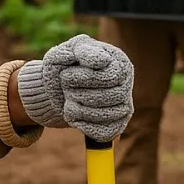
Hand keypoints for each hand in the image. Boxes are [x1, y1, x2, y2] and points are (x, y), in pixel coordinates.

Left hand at [15, 33, 133, 143]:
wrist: (57, 88)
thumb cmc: (63, 66)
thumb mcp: (65, 52)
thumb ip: (80, 51)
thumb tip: (103, 61)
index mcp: (118, 61)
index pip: (109, 76)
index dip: (84, 78)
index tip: (66, 74)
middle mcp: (126, 84)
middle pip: (109, 97)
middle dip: (79, 93)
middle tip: (65, 88)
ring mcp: (123, 106)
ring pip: (105, 115)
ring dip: (79, 109)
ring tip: (68, 100)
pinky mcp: (116, 125)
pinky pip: (104, 132)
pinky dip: (84, 125)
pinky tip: (74, 116)